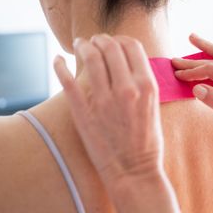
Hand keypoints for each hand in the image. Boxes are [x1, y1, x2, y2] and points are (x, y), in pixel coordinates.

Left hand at [54, 34, 164, 189]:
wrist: (134, 173)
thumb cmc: (147, 143)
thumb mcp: (154, 107)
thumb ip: (142, 83)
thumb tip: (129, 63)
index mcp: (146, 86)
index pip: (131, 46)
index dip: (120, 39)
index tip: (113, 41)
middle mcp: (126, 89)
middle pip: (111, 47)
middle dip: (101, 39)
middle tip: (94, 40)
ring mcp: (103, 100)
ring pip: (91, 58)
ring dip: (84, 46)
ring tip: (79, 45)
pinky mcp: (84, 113)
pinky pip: (68, 81)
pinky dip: (61, 66)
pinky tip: (58, 60)